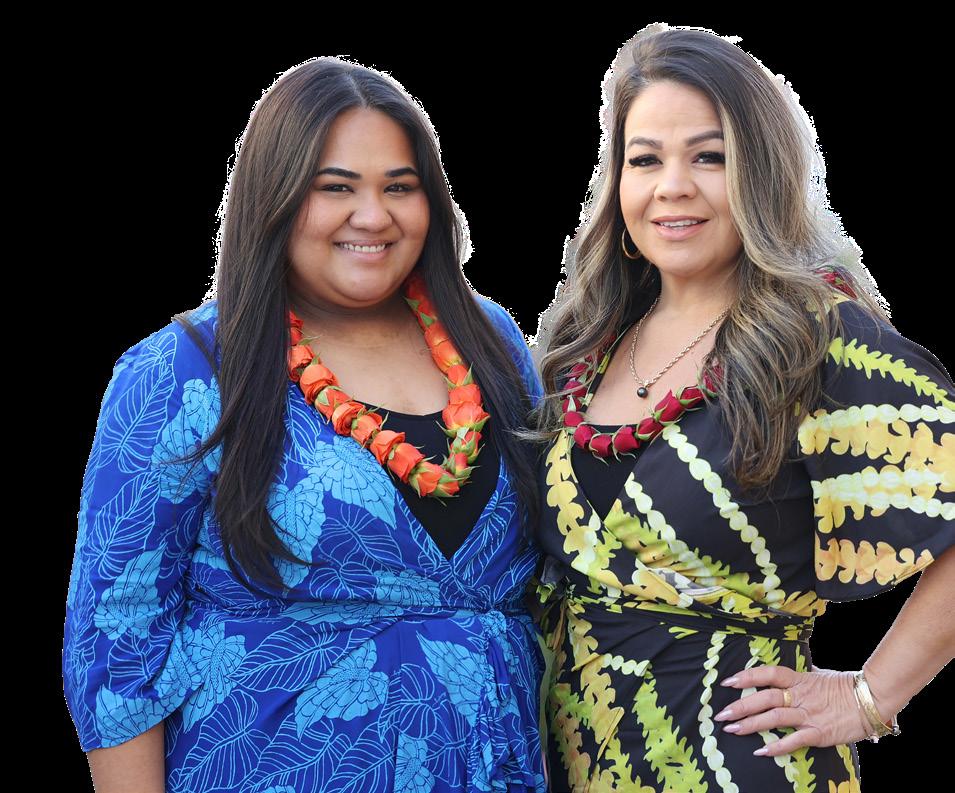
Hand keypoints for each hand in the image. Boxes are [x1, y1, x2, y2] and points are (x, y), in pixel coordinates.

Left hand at [714, 664, 874, 756]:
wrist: (872, 699)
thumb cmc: (845, 687)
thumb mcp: (819, 676)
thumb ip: (801, 677)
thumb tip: (789, 673)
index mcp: (799, 680)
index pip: (768, 674)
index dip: (747, 676)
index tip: (727, 682)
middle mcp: (801, 696)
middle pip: (765, 698)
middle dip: (741, 706)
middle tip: (721, 714)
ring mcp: (809, 714)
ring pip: (775, 718)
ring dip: (751, 724)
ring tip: (732, 729)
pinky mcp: (819, 733)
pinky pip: (795, 740)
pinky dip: (778, 746)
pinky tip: (761, 751)